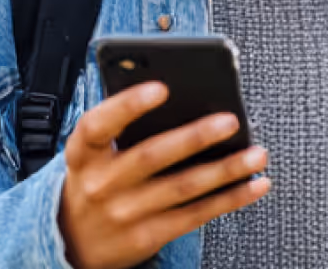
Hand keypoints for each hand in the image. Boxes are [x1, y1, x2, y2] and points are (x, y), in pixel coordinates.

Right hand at [56, 82, 269, 268]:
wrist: (72, 241)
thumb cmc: (92, 180)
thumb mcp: (90, 153)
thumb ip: (120, 127)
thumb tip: (178, 98)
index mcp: (83, 154)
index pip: (98, 125)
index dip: (128, 105)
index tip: (161, 87)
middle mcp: (102, 184)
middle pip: (152, 156)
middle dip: (195, 137)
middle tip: (230, 120)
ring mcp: (126, 213)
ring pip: (183, 187)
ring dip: (225, 169)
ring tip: (256, 154)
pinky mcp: (149, 235)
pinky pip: (196, 215)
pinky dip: (230, 199)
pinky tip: (253, 184)